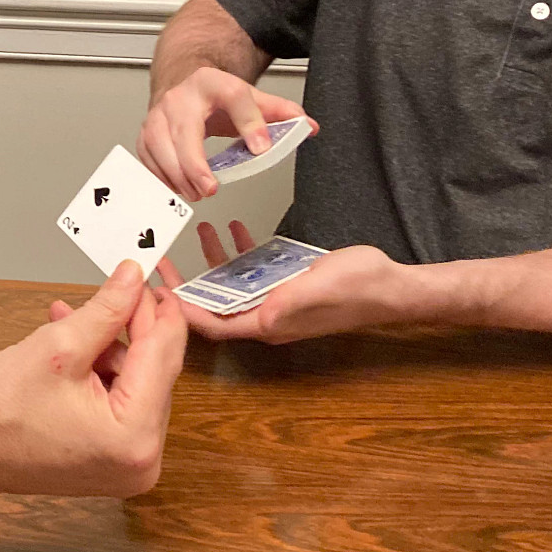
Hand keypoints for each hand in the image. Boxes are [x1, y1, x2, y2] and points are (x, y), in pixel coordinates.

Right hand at [0, 260, 186, 498]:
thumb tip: (134, 278)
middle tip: (116, 291)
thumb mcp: (59, 345)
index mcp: (134, 436)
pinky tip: (77, 350)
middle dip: (131, 330)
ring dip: (111, 350)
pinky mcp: (117, 463)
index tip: (149, 278)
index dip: (156, 311)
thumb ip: (106, 309)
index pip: (162, 356)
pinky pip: (125, 405)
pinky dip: (104, 374)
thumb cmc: (1, 410)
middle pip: (155, 373)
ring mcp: (132, 467)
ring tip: (72, 321)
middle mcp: (144, 460)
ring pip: (139, 386)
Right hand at [137, 65, 311, 200]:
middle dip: (194, 164)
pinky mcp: (146, 133)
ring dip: (177, 175)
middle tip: (209, 188)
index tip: (261, 148)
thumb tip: (308, 127)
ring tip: (196, 193)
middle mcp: (182, 97)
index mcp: (213, 83)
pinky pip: (148, 158)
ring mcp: (159, 115)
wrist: (184, 83)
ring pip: (159, 146)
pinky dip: (160, 177)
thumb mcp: (250, 98)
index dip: (250, 123)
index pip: (235, 97)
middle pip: (185, 129)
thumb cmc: (215, 96)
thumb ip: (279, 112)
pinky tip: (177, 189)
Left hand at [157, 221, 409, 343]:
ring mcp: (277, 300)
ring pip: (232, 284)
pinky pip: (255, 270)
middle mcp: (266, 316)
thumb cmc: (359, 287)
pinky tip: (236, 227)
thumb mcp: (319, 288)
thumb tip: (256, 314)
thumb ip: (287, 301)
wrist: (392, 285)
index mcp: (267, 324)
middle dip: (189, 281)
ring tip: (200, 228)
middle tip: (167, 256)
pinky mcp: (288, 283)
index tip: (159, 286)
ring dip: (213, 260)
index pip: (211, 324)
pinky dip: (241, 250)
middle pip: (214, 304)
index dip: (181, 308)